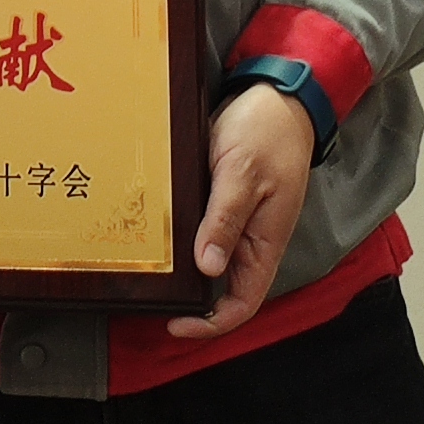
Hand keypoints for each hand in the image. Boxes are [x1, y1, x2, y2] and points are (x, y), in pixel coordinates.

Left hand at [168, 85, 313, 340]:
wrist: (277, 98)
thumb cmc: (267, 132)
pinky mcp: (223, 204)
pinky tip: (156, 235)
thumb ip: (225, 220)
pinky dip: (182, 240)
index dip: (211, 324)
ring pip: (209, 261)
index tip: (176, 324)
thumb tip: (208, 268)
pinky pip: (204, 233)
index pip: (242, 303)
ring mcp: (238, 223)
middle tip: (150, 297)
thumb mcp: (242, 174)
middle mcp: (251, 240)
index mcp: (265, 242)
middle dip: (190, 301)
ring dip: (183, 270)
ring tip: (147, 270)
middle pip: (221, 288)